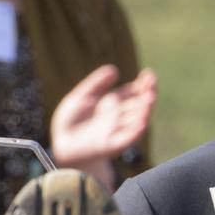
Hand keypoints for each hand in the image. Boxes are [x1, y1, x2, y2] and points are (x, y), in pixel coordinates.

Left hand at [50, 65, 156, 188]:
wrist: (62, 143)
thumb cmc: (71, 120)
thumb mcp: (81, 96)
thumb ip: (97, 84)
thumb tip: (114, 69)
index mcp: (115, 104)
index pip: (134, 92)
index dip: (143, 84)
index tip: (148, 74)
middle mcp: (120, 117)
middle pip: (140, 105)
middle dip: (148, 94)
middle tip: (151, 83)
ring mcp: (117, 130)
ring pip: (137, 120)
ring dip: (146, 110)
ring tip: (150, 98)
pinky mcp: (112, 145)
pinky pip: (127, 139)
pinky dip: (135, 132)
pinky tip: (141, 123)